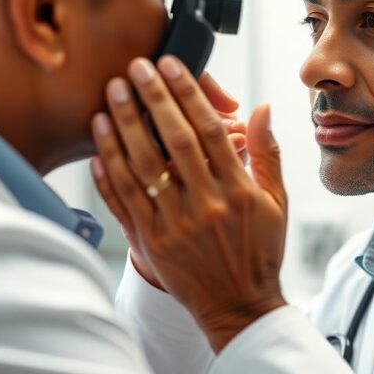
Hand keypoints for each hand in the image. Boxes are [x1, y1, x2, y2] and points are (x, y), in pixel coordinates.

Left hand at [90, 56, 287, 351]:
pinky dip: (108, 176)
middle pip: (174, 141)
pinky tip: (98, 149)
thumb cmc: (260, 251)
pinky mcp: (152, 244)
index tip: (170, 65)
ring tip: (111, 97)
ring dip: (124, 129)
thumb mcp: (276, 202)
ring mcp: (175, 226)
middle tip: (135, 67)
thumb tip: (262, 107)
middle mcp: (206, 205)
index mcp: (238, 191)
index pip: (210, 130)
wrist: (240, 308)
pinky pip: (124, 204)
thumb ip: (267, 153)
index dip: (188, 94)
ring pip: (142, 169)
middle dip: (153, 99)